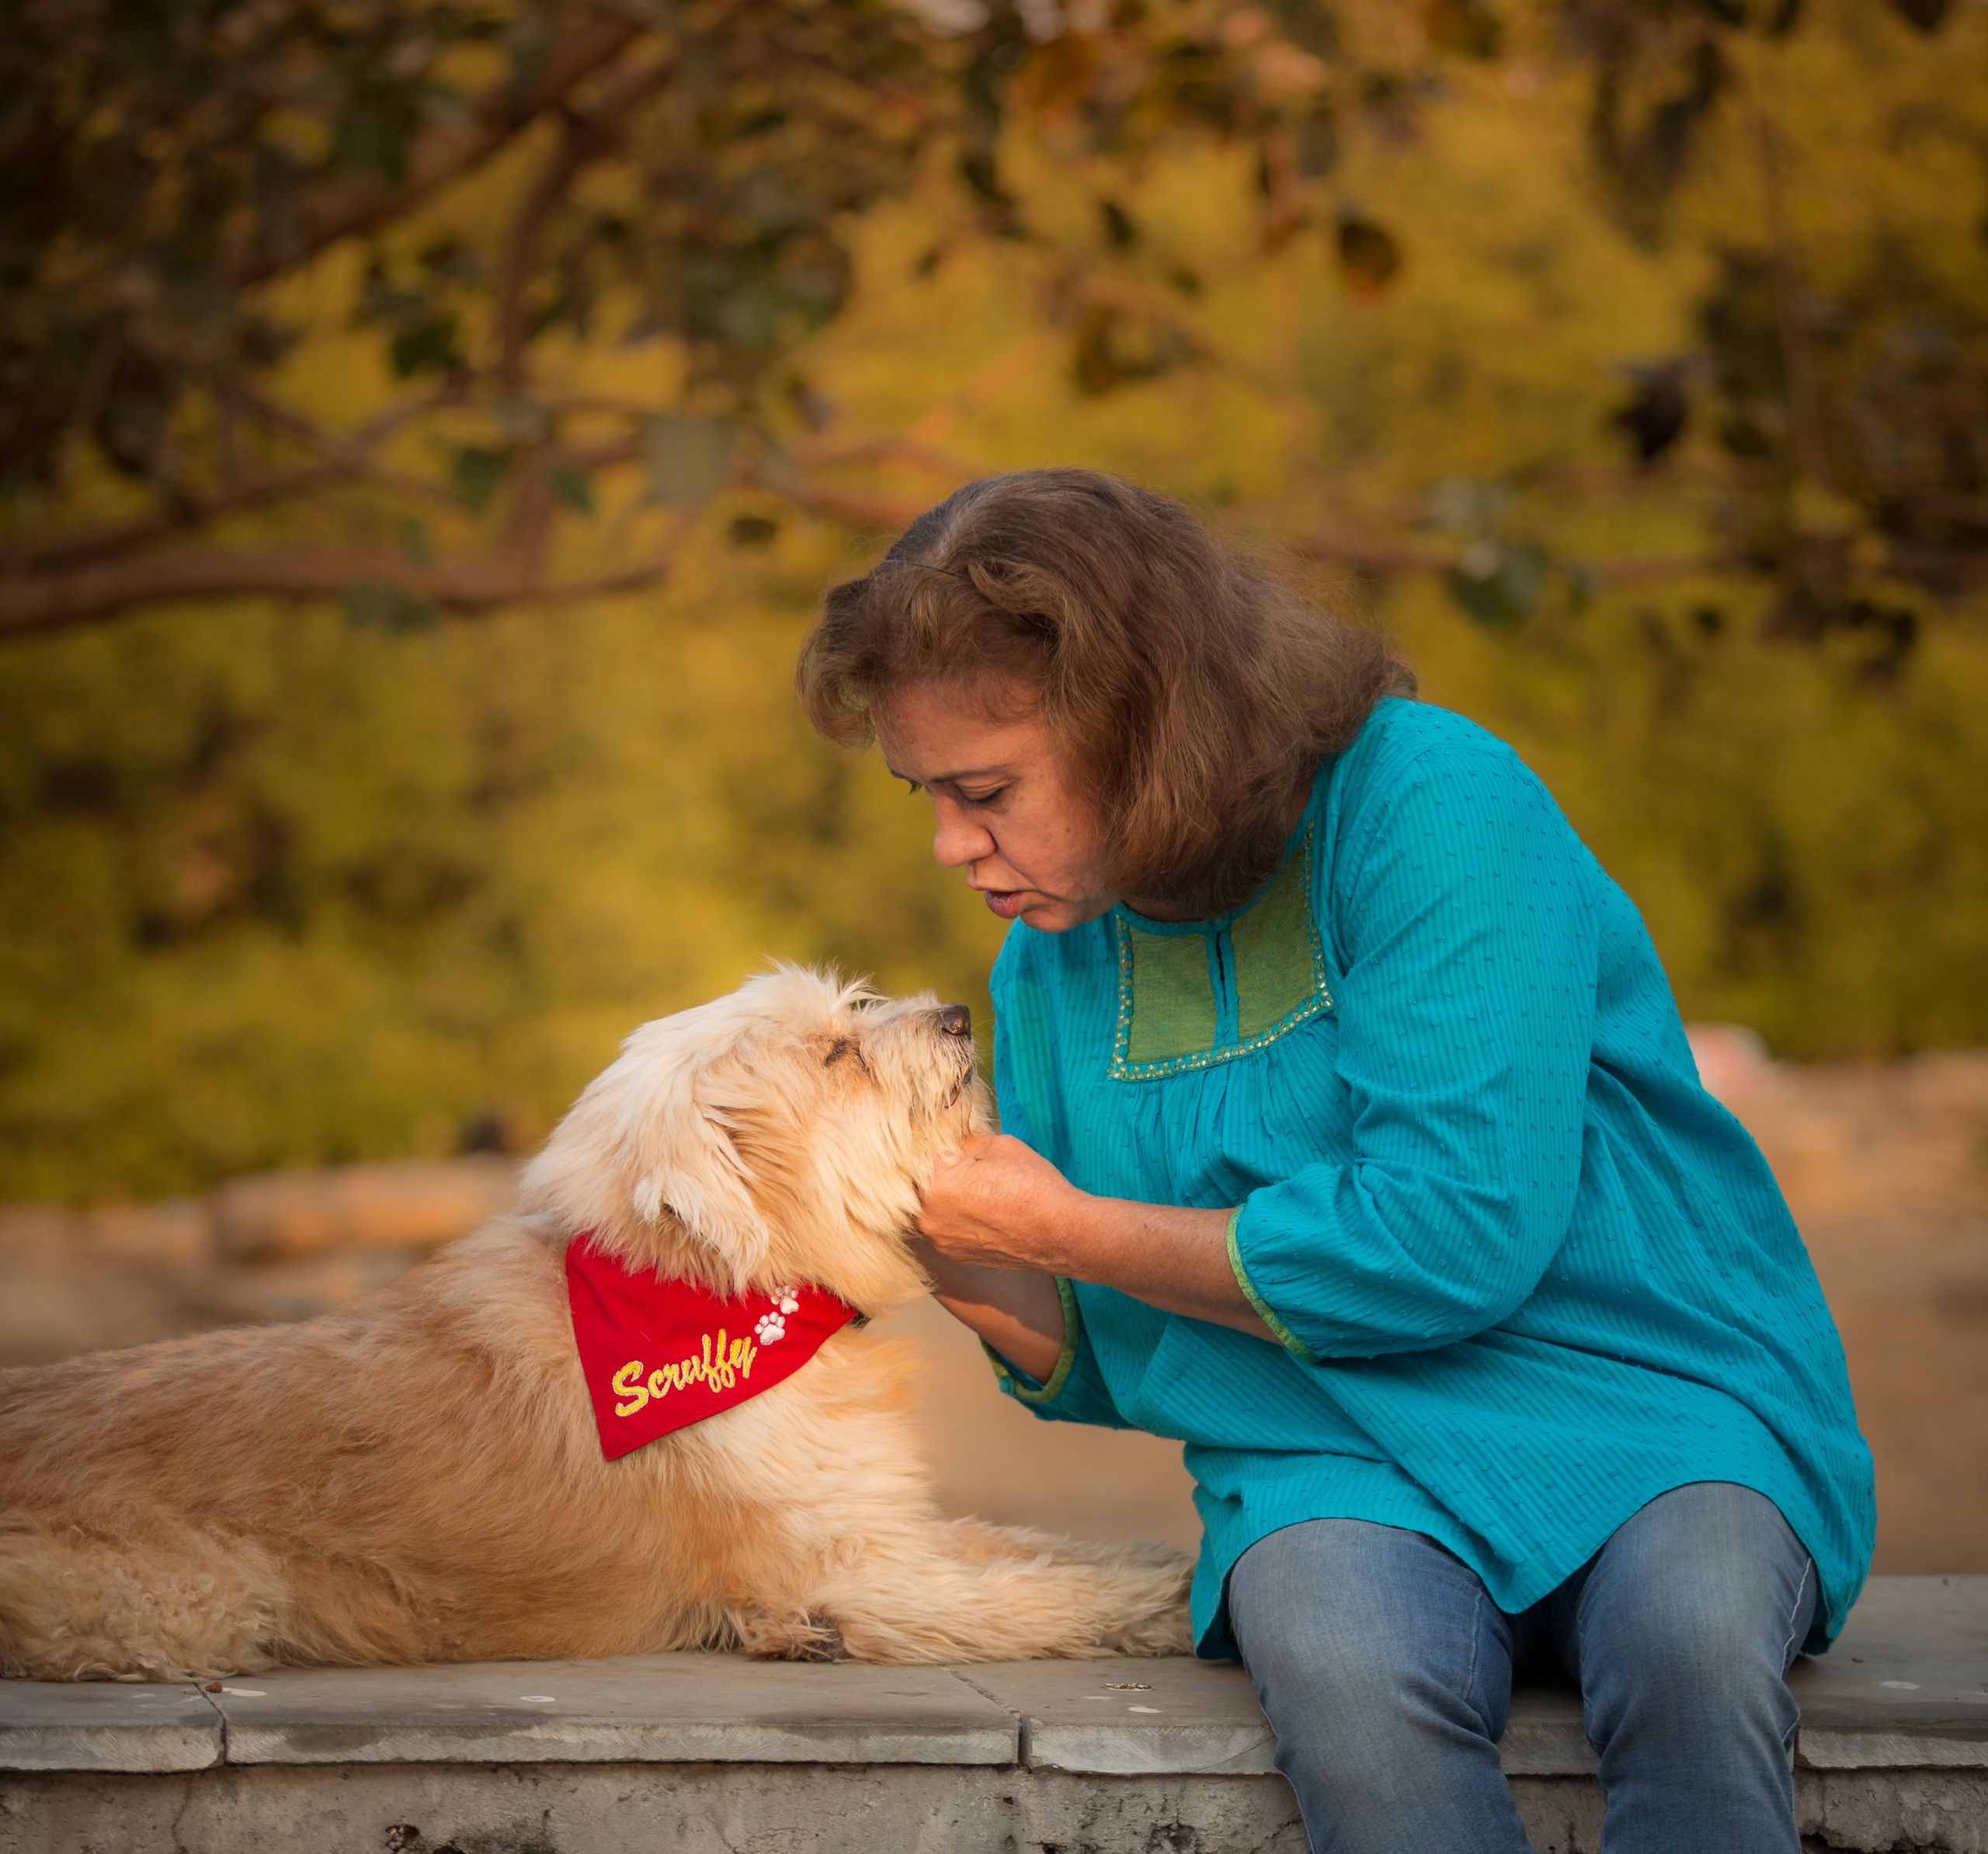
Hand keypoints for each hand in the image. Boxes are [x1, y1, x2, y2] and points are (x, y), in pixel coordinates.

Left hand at [915, 1133, 1082, 1272]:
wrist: (1062, 1234)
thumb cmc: (1034, 1187)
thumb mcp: (1000, 1145)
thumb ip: (966, 1142)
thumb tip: (953, 1143)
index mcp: (937, 1186)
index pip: (923, 1154)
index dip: (943, 1146)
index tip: (958, 1145)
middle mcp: (930, 1219)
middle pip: (924, 1184)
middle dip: (941, 1172)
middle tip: (973, 1168)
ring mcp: (941, 1241)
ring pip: (934, 1207)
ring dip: (948, 1197)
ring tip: (982, 1192)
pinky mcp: (955, 1255)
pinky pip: (946, 1227)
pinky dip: (958, 1218)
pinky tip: (986, 1212)